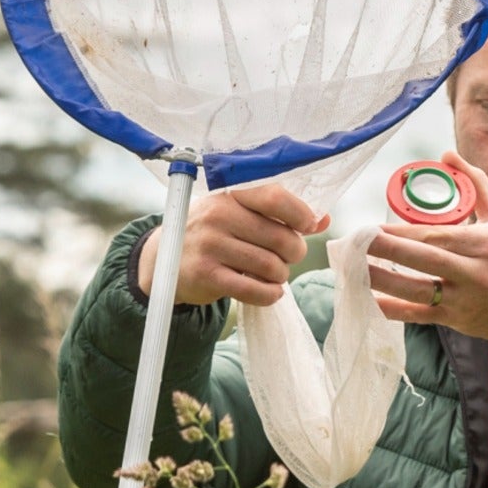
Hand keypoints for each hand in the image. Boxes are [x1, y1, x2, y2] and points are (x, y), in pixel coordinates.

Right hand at [134, 182, 326, 308]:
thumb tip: (323, 220)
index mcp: (230, 194)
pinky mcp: (206, 275)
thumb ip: (280, 215)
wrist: (164, 260)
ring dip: (281, 275)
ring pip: (271, 266)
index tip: (306, 226)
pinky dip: (270, 294)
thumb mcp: (239, 214)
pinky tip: (269, 291)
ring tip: (273, 274)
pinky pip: (255, 290)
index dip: (300, 215)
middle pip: (280, 237)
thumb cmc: (213, 233)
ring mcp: (210, 245)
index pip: (276, 197)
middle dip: (294, 252)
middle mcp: (218, 215)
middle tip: (287, 257)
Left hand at [365, 156, 487, 344]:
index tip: (374, 227)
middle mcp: (475, 273)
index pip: (437, 237)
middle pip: (423, 261)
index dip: (403, 232)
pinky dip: (393, 310)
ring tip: (353, 268)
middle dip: (386, 251)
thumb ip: (475, 183)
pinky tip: (369, 300)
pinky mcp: (456, 320)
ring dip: (382, 280)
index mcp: (486, 244)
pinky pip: (419, 317)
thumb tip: (447, 154)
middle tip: (355, 242)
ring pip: (417, 291)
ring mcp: (464, 300)